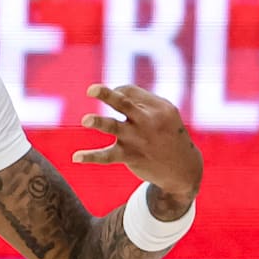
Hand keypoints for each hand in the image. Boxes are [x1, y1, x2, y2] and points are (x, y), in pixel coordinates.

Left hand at [73, 84, 203, 211]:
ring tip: (85, 120)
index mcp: (158, 107)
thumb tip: (115, 92)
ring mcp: (137, 139)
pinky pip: (107, 156)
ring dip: (99, 122)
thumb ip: (142, 102)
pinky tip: (75, 157)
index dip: (116, 92)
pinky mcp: (130, 156)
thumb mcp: (165, 114)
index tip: (114, 98)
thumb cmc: (168, 134)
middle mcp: (147, 121)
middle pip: (124, 103)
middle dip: (107, 95)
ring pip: (114, 127)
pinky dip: (90, 157)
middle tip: (90, 90)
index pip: (129, 92)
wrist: (183, 169)